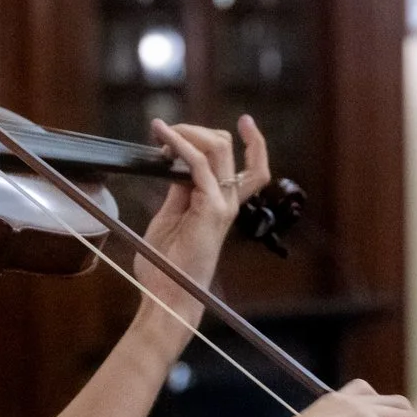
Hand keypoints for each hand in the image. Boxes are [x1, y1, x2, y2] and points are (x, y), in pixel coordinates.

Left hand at [135, 115, 271, 332]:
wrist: (168, 294)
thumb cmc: (166, 265)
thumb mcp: (171, 216)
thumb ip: (179, 190)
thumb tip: (175, 162)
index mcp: (223, 204)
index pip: (252, 167)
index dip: (255, 142)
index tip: (246, 122)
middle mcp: (229, 202)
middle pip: (227, 148)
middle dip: (196, 130)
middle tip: (165, 133)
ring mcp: (223, 205)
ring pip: (218, 148)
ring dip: (187, 132)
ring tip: (161, 133)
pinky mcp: (211, 210)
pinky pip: (198, 165)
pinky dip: (180, 145)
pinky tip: (164, 137)